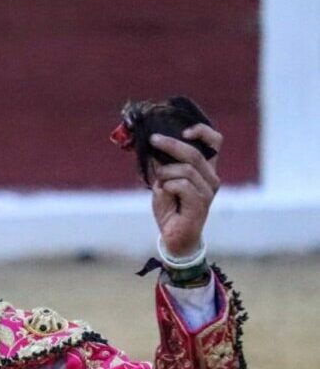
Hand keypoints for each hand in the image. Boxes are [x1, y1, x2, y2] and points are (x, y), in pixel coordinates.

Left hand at [149, 124, 222, 256]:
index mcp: (206, 170)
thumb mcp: (163, 184)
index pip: (215, 142)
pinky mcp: (200, 204)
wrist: (174, 238)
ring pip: (186, 170)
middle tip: (153, 140)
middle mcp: (211, 178)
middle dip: (171, 144)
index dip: (202, 131)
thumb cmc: (171, 211)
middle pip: (195, 153)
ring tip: (159, 182)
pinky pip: (182, 186)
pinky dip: (169, 186)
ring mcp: (208, 191)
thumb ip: (162, 168)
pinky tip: (165, 193)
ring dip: (166, 173)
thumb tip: (154, 149)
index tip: (183, 130)